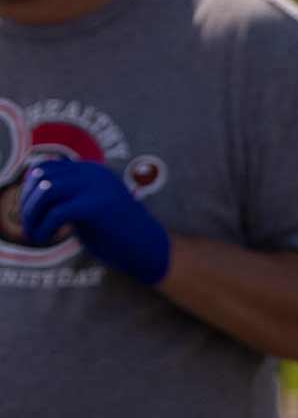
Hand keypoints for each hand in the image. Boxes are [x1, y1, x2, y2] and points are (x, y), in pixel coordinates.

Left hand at [18, 159, 169, 284]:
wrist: (150, 249)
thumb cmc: (118, 233)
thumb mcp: (89, 207)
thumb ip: (68, 196)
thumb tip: (35, 191)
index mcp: (93, 170)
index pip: (46, 167)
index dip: (29, 189)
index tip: (29, 212)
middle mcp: (94, 173)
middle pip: (42, 177)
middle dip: (28, 203)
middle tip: (29, 226)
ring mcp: (97, 187)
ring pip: (46, 191)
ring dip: (32, 214)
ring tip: (34, 234)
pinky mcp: (97, 206)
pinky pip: (57, 213)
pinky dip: (44, 228)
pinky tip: (46, 239)